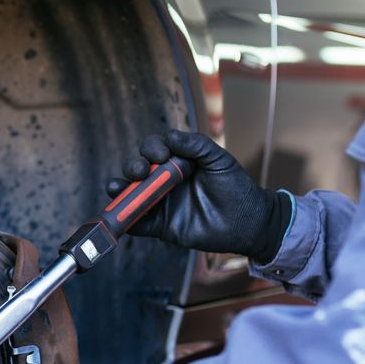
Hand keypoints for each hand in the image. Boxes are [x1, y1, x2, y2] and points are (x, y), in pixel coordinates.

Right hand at [106, 130, 291, 263]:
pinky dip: (127, 221)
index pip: (154, 149)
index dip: (152, 148)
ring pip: (131, 195)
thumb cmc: (236, 187)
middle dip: (132, 167)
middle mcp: (165, 181)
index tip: (162, 155)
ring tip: (118, 189)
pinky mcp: (161, 226)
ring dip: (120, 190)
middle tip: (141, 171)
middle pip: (137, 170)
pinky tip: (123, 216)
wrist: (247, 222)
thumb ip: (197, 145)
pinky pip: (138, 224)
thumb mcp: (219, 160)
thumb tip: (171, 137)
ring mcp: (161, 204)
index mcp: (177, 163)